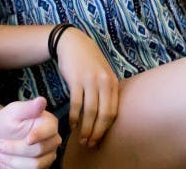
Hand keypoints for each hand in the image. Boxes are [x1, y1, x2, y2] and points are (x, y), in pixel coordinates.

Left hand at [0, 97, 60, 168]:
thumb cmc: (7, 121)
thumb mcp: (14, 111)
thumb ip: (28, 108)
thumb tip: (42, 100)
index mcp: (50, 123)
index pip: (50, 131)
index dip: (39, 136)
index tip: (27, 139)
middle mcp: (52, 140)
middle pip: (39, 150)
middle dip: (15, 149)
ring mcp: (48, 156)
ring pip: (34, 165)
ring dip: (12, 160)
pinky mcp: (41, 167)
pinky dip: (12, 167)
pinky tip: (4, 159)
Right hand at [55, 27, 118, 147]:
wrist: (73, 43)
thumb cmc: (88, 61)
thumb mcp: (103, 74)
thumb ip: (107, 91)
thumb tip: (108, 116)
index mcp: (114, 83)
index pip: (113, 112)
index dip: (106, 130)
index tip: (99, 140)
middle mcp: (105, 82)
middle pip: (104, 114)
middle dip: (97, 132)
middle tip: (90, 143)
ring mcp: (91, 81)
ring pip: (90, 112)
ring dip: (85, 128)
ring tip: (81, 139)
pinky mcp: (76, 80)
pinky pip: (76, 103)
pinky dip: (74, 117)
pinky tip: (72, 125)